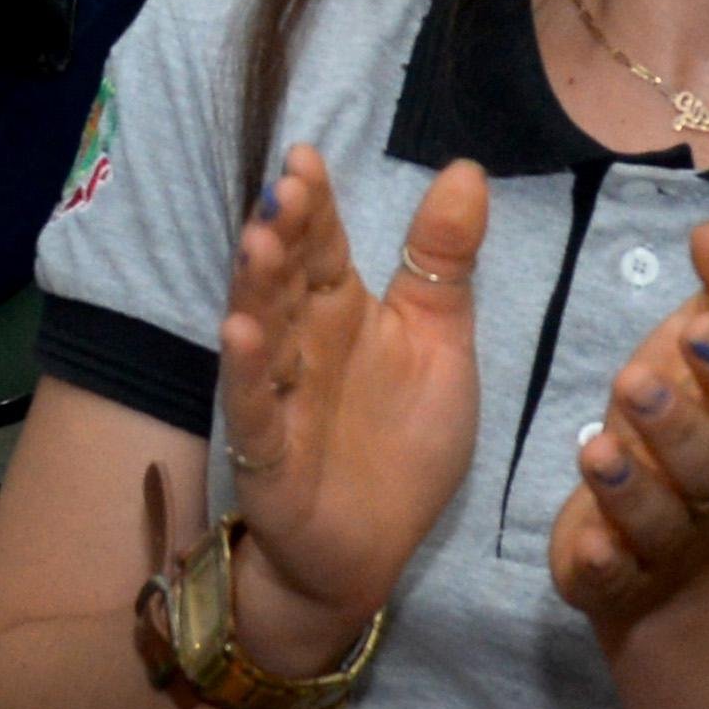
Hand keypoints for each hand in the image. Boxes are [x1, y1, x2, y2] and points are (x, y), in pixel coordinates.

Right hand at [214, 146, 495, 664]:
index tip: (306, 158)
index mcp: (342, 309)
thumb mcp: (441, 344)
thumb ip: (444, 263)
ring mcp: (280, 393)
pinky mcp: (269, 451)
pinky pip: (255, 405)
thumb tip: (467, 168)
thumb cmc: (402, 442)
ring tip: (259, 243)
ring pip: (263, 329)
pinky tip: (241, 332)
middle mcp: (303, 341)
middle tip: (287, 189)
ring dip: (256, 287)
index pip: (324, 245)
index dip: (315, 204)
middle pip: (289, 276)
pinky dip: (247, 369)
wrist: (371, 550)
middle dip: (286, 232)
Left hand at [545, 219, 708, 642]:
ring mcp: (667, 538)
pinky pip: (614, 576)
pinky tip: (587, 542)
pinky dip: (603, 562)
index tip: (699, 325)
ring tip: (597, 449)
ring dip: (630, 486)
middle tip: (632, 380)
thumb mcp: (707, 355)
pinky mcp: (618, 578)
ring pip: (658, 518)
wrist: (678, 564)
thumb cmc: (691, 427)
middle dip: (677, 423)